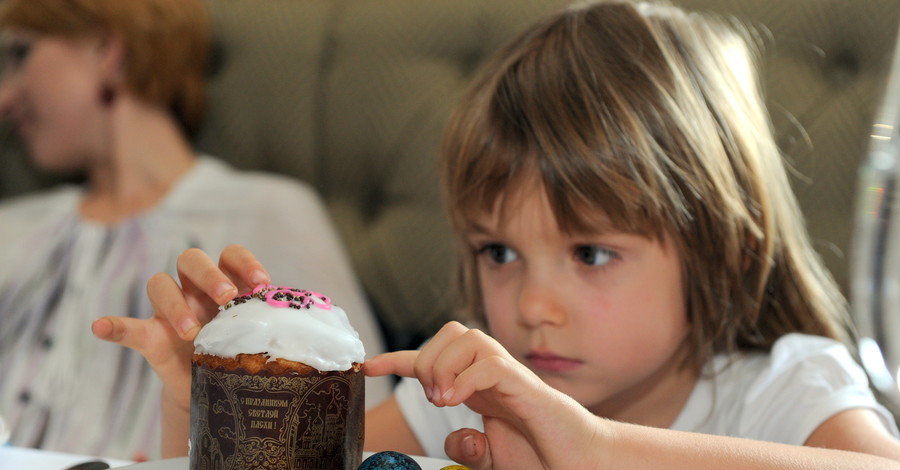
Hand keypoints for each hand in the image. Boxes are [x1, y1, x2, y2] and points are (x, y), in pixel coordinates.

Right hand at [91, 245, 271, 410]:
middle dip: (209, 275)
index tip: (261, 283)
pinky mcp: (151, 336)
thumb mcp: (260, 337)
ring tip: (190, 331)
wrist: (218, 389)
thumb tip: (305, 321)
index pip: (230, 255)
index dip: (244, 262)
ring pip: (160, 285)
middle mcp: (195, 289)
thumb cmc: (243, 354)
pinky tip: (101, 326)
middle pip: (192, 261)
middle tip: (226, 299)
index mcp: (226, 283)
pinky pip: (128, 327)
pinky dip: (114, 326)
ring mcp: (170, 310)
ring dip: (174, 304)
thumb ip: (271, 323)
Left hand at [365, 322, 607, 469]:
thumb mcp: (492, 458)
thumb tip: (455, 439)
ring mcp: (509, 375)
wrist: (582, 462)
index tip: (368, 367)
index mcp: (478, 386)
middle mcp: (491, 372)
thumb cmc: (542, 456)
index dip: (396, 359)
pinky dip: (466, 378)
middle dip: (426, 357)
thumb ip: (468, 449)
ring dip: (443, 365)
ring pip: (465, 336)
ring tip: (445, 399)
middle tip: (432, 397)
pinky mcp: (526, 386)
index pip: (432, 358)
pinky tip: (459, 401)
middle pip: (448, 330)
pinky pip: (489, 363)